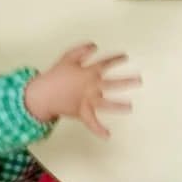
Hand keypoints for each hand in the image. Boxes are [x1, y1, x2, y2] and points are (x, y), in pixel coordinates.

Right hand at [24, 44, 140, 135]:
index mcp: (88, 73)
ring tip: (130, 107)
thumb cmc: (55, 75)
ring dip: (118, 105)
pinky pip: (91, 123)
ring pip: (106, 104)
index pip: (105, 64)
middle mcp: (90, 87)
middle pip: (112, 84)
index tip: (125, 57)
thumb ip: (82, 51)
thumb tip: (94, 45)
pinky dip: (99, 130)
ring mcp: (87, 101)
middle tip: (139, 80)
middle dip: (126, 81)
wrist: (42, 94)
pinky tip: (108, 136)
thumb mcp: (68, 57)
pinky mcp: (81, 112)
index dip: (116, 59)